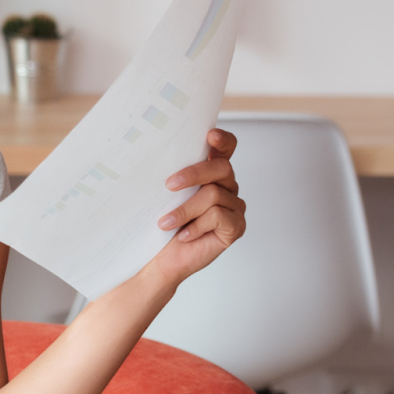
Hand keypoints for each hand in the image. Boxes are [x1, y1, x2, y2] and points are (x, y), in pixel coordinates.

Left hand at [145, 129, 246, 286]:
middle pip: (221, 167)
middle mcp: (226, 186)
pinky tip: (184, 235)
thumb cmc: (161, 224)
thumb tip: (158, 156)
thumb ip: (172, 176)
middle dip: (193, 174)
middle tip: (168, 185)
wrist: (160, 259)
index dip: (223, 140)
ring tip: (165, 223)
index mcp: (211, 173)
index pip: (226, 148)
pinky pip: (219, 217)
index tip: (210, 134)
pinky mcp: (236, 226)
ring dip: (184, 210)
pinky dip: (196, 226)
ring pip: (213, 195)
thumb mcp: (163, 195)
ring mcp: (234, 206)